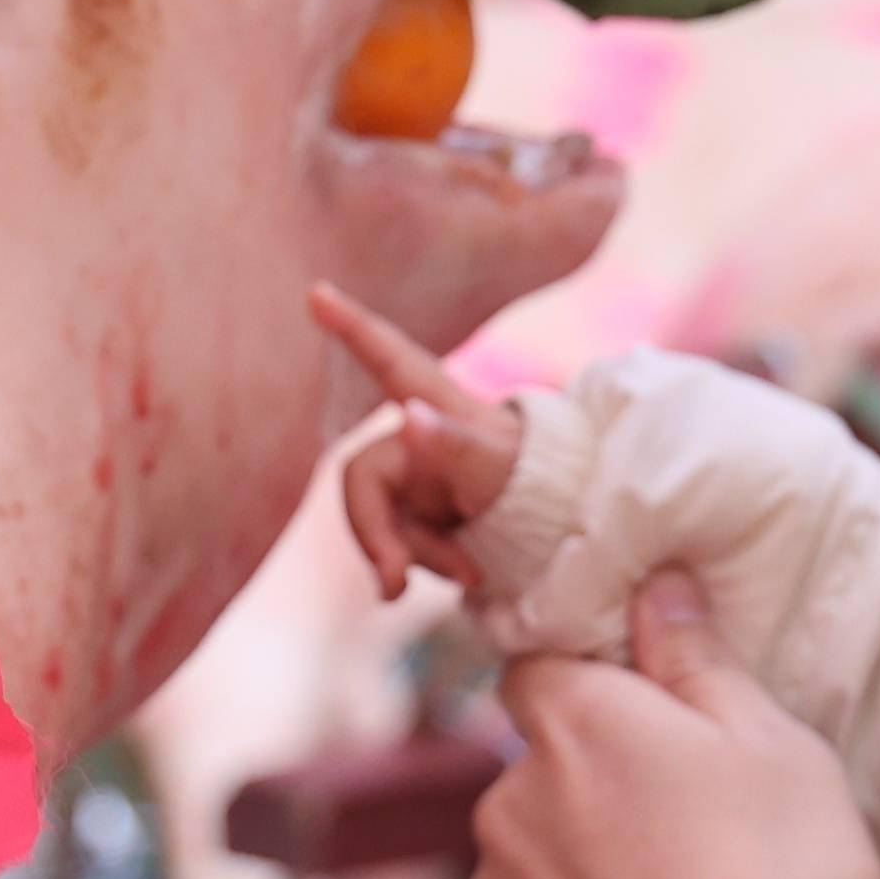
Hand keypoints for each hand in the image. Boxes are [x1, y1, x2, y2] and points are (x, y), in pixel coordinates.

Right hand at [315, 283, 530, 596]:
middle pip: (361, 480)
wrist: (562, 534)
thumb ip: (454, 445)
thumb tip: (407, 418)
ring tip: (471, 574)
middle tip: (395, 587)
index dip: (352, 326)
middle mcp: (416, 437)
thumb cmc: (539, 485)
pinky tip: (465, 573)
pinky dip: (423, 564)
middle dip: (377, 535)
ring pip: (378, 521)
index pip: (389, 358)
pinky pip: (396, 544)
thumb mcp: (501, 468)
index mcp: (438, 406)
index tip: (317, 290)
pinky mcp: (416, 514)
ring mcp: (414, 477)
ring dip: (413, 556)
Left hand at [468, 573, 879, 878]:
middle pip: (541, 778)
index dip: (594, 692)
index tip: (652, 731)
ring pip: (528, 874)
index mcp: (573, 722)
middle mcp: (504, 802)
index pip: (542, 668)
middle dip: (596, 802)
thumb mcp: (778, 749)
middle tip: (694, 853)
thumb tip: (656, 586)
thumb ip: (700, 662)